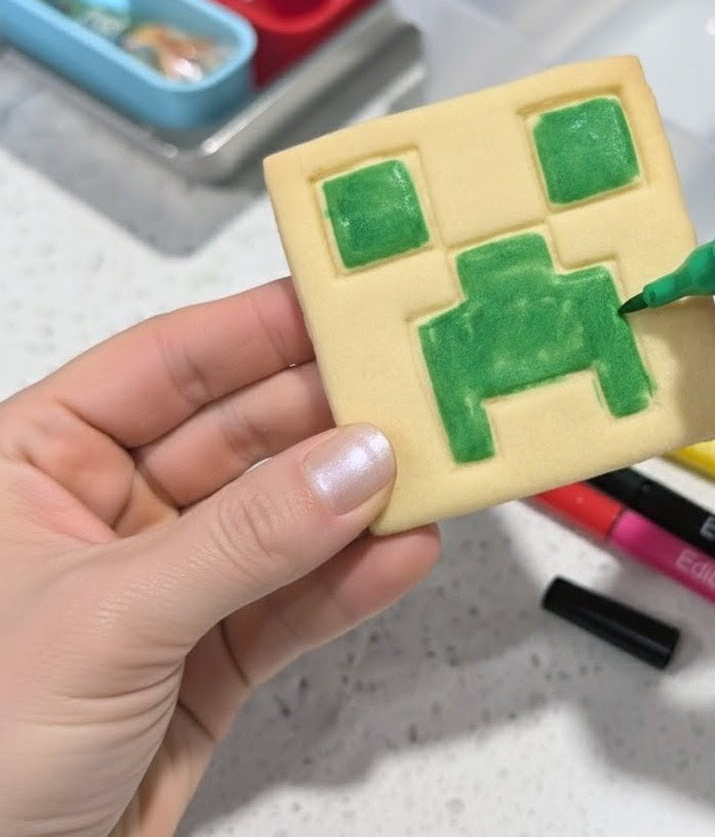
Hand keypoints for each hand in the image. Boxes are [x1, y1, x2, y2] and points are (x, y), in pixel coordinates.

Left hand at [0, 279, 439, 835]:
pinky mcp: (212, 658)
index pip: (168, 366)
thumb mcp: (103, 620)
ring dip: (356, 499)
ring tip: (425, 469)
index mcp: (37, 462)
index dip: (258, 329)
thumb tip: (347, 469)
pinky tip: (400, 551)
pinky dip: (352, 580)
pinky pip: (296, 601)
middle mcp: (106, 514)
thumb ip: (240, 539)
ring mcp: (169, 585)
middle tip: (409, 393)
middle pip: (243, 435)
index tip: (340, 307)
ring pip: (282, 518)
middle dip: (328, 417)